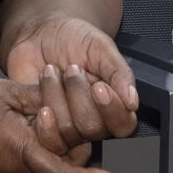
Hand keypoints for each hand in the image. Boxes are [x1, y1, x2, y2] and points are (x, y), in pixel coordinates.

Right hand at [0, 71, 114, 172]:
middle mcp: (4, 169)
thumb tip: (67, 107)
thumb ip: (41, 101)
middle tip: (79, 137)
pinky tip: (23, 134)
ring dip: (45, 154)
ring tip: (49, 130)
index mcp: (16, 150)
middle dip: (68, 158)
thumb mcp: (8, 91)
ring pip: (31, 169)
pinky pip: (12, 167)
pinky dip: (26, 154)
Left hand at [2, 16, 140, 167]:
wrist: (40, 33)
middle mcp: (91, 119)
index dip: (111, 109)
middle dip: (79, 95)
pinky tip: (39, 97)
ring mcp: (66, 126)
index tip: (98, 86)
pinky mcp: (42, 128)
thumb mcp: (101, 47)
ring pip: (68, 131)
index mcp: (112, 104)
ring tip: (51, 71)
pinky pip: (46, 140)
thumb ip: (120, 73)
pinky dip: (43, 121)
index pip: (123, 125)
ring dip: (57, 97)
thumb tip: (133, 102)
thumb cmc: (74, 40)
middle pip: (93, 129)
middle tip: (72, 68)